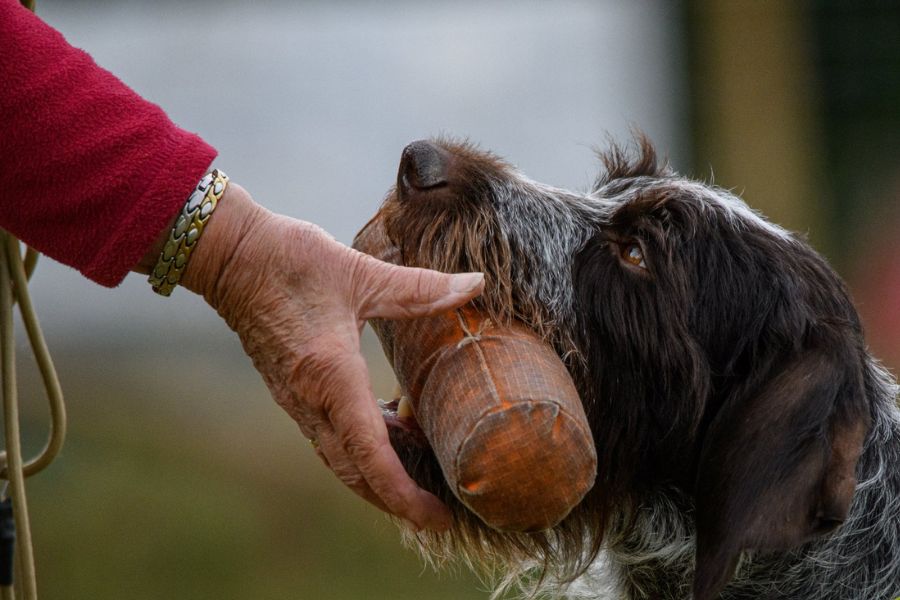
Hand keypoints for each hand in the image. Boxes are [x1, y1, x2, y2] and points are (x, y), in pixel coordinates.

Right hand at [176, 183, 483, 529]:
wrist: (230, 255)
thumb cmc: (290, 260)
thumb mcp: (361, 273)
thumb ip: (421, 288)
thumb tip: (475, 284)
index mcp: (331, 377)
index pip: (371, 456)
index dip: (404, 494)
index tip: (436, 516)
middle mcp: (311, 400)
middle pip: (356, 472)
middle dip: (396, 500)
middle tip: (438, 514)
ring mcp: (298, 399)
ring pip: (342, 457)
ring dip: (379, 474)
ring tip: (423, 473)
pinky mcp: (293, 389)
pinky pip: (331, 434)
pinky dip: (364, 444)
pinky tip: (393, 425)